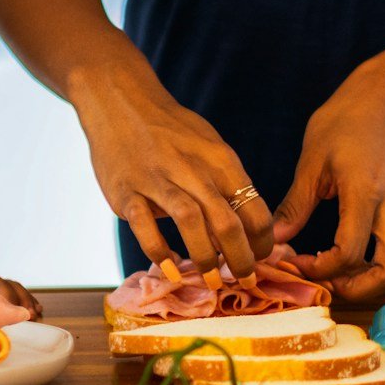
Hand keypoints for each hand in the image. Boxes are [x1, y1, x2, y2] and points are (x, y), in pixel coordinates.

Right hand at [72, 61, 274, 274]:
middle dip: (241, 259)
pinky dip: (159, 251)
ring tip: (213, 283)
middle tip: (246, 282)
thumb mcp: (209, 146)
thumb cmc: (171, 130)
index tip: (261, 260)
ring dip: (205, 258)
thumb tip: (247, 225)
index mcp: (220, 160)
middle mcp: (193, 169)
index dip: (262, 240)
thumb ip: (226, 182)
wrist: (121, 102)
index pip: (254, 206)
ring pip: (191, 222)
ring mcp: (158, 179)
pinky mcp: (127, 190)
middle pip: (227, 220)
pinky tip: (171, 268)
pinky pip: (145, 226)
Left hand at [274, 65, 384, 304]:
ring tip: (337, 270)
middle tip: (328, 282)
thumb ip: (295, 205)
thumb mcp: (313, 159)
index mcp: (365, 191)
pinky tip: (351, 251)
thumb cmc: (346, 121)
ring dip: (369, 279)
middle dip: (357, 290)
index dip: (321, 270)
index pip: (349, 253)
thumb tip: (272, 241)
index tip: (299, 262)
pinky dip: (378, 263)